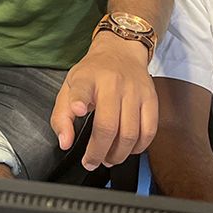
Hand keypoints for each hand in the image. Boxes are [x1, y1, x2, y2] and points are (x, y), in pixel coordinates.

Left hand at [50, 32, 157, 170]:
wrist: (121, 51)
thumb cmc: (93, 73)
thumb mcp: (69, 86)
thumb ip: (62, 116)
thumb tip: (64, 142)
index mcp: (88, 78)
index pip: (81, 88)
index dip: (78, 100)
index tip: (78, 110)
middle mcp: (113, 83)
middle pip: (108, 125)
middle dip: (99, 151)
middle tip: (91, 162)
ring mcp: (135, 91)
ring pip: (130, 133)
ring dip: (118, 154)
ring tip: (108, 159)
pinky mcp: (151, 99)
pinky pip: (149, 131)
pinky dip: (138, 147)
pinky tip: (127, 150)